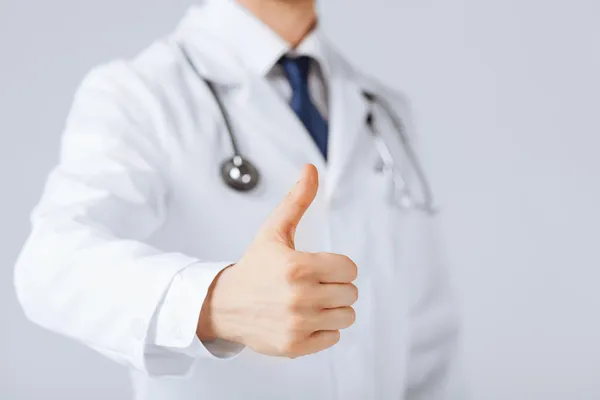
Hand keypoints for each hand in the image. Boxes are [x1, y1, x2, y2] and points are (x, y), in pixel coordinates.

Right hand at [198, 164, 357, 357]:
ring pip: (346, 317)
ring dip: (333, 309)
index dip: (337, 267)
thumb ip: (297, 200)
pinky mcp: (296, 346)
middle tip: (313, 284)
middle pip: (350, 293)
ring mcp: (298, 324)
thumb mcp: (274, 231)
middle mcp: (300, 297)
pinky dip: (323, 330)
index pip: (350, 269)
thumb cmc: (254, 267)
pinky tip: (304, 319)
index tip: (320, 267)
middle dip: (335, 287)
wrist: (224, 304)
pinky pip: (333, 338)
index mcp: (298, 267)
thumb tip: (311, 170)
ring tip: (310, 302)